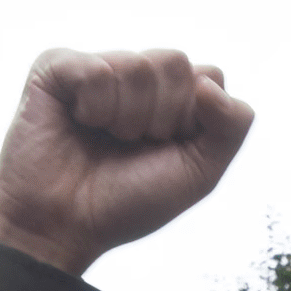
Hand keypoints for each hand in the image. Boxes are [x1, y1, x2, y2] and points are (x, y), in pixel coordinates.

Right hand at [0, 48, 253, 275]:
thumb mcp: (198, 174)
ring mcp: (99, 68)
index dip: (191, 121)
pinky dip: (93, 108)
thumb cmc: (127, 203)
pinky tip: (77, 124)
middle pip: (177, 64)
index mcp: (173, 99)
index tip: (165, 151)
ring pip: (139, 65)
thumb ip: (231, 128)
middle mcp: (137, 79)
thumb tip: (210, 83)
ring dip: (125, 118)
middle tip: (129, 146)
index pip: (210, 77)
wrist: (63, 226)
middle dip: (160, 118)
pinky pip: (98, 69)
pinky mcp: (58, 67)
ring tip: (102, 139)